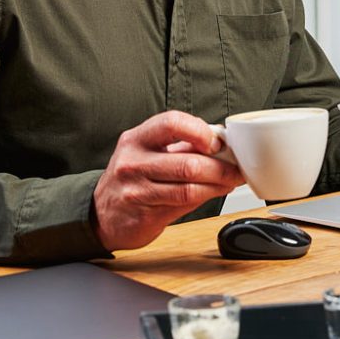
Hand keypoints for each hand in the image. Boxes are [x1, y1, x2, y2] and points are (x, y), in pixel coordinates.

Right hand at [92, 110, 244, 250]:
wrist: (103, 215)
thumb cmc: (132, 179)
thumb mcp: (148, 153)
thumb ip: (181, 146)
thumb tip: (221, 143)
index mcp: (136, 140)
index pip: (171, 123)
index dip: (200, 131)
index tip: (217, 142)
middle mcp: (132, 163)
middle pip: (187, 163)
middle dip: (220, 167)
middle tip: (237, 168)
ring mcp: (137, 191)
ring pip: (189, 188)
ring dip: (218, 185)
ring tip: (230, 181)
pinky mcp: (145, 215)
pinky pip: (184, 206)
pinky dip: (206, 198)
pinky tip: (214, 192)